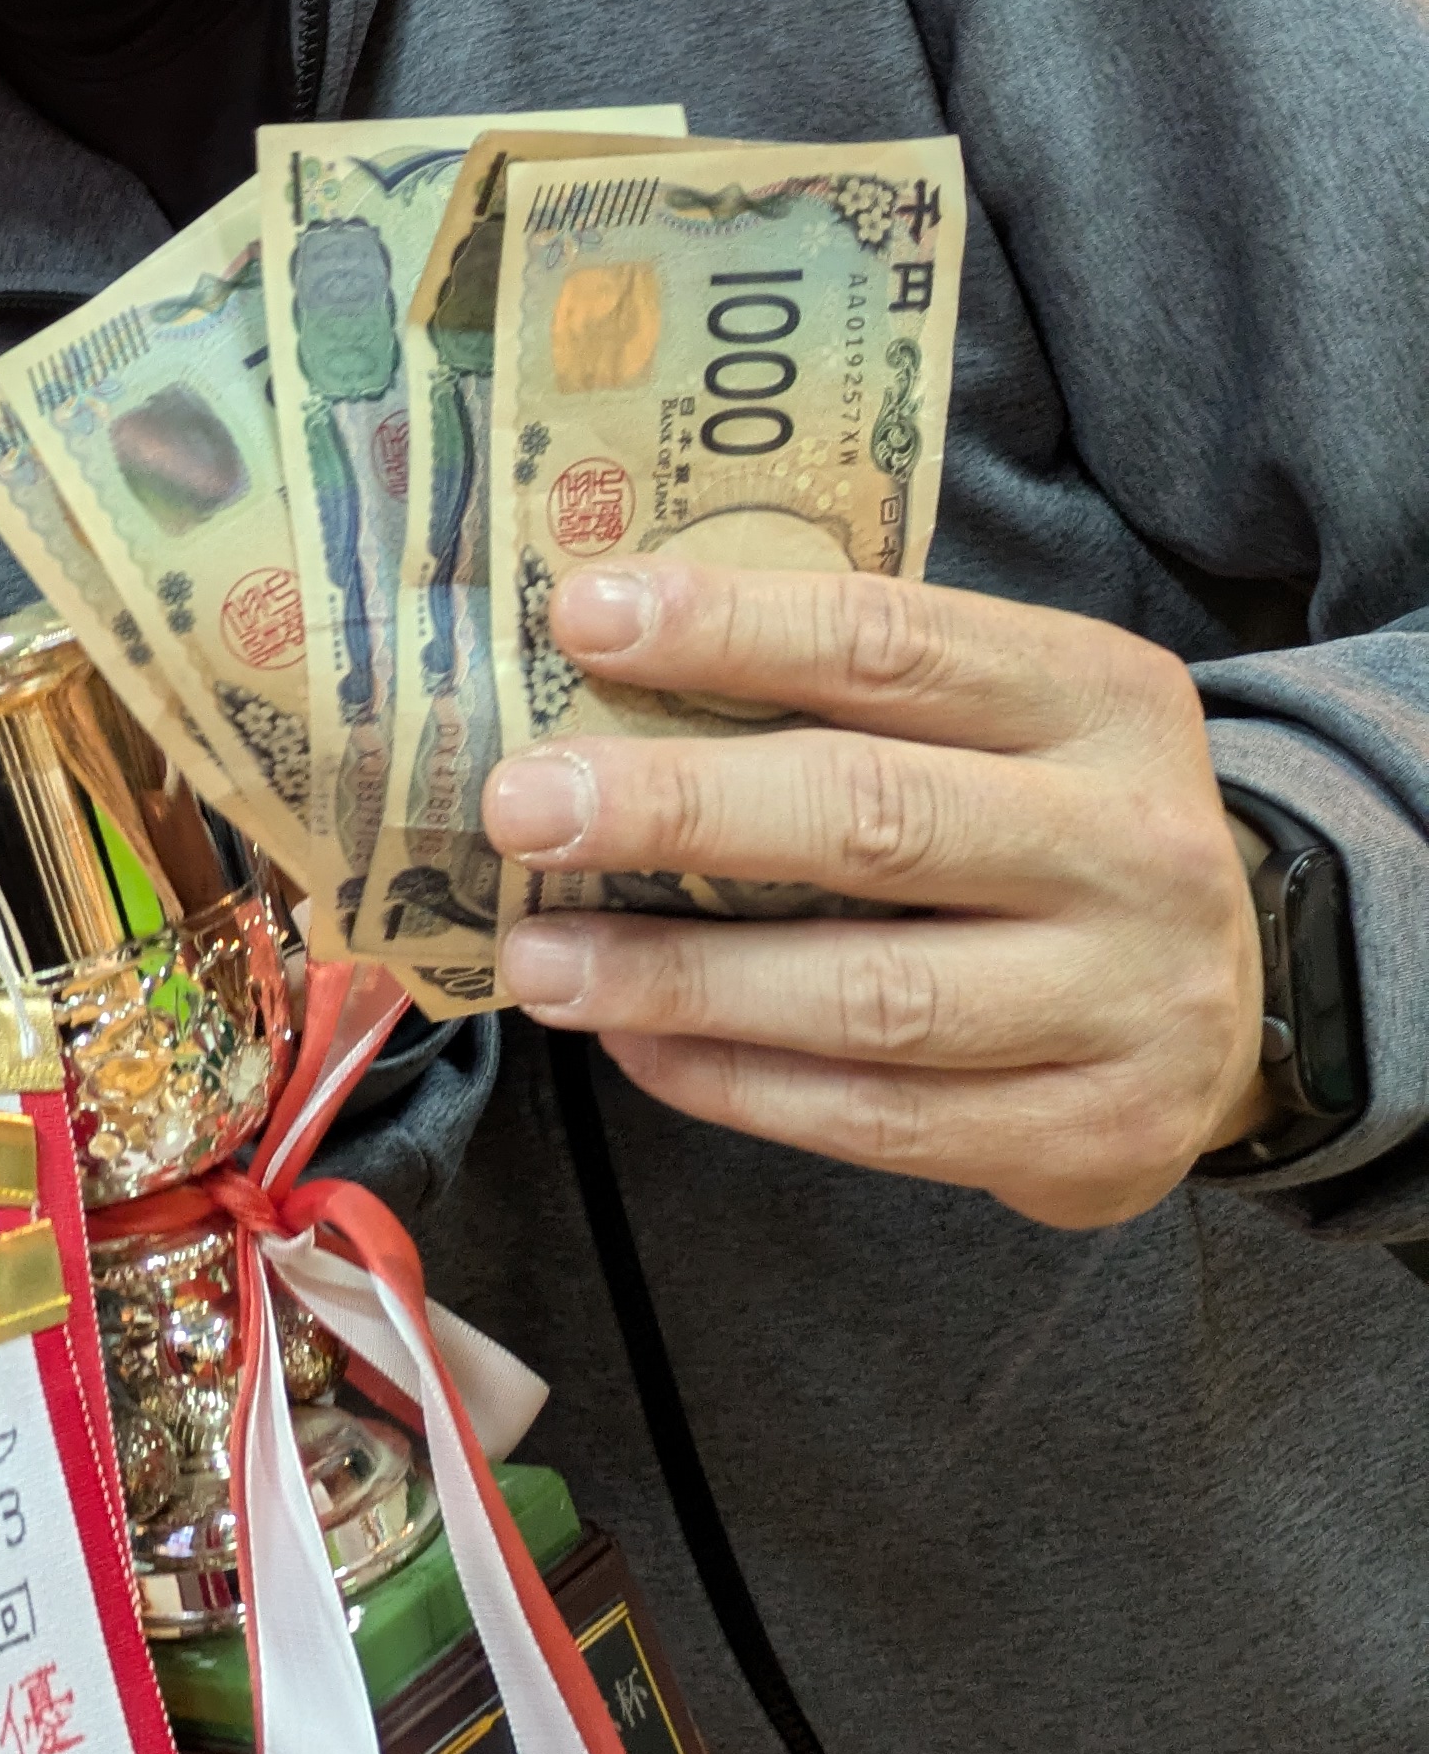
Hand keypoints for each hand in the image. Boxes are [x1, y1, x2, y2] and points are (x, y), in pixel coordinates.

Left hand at [483, 563, 1270, 1230]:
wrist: (1232, 992)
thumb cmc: (1042, 821)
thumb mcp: (998, 719)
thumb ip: (840, 695)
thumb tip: (597, 674)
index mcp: (1098, 695)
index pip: (894, 640)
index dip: (732, 626)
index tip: (582, 617)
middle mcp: (1132, 843)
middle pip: (873, 816)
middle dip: (677, 809)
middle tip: (521, 806)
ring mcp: (1127, 1001)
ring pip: (868, 993)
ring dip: (678, 977)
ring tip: (542, 958)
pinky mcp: (1092, 1135)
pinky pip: (880, 1117)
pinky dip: (738, 1083)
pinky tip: (638, 1046)